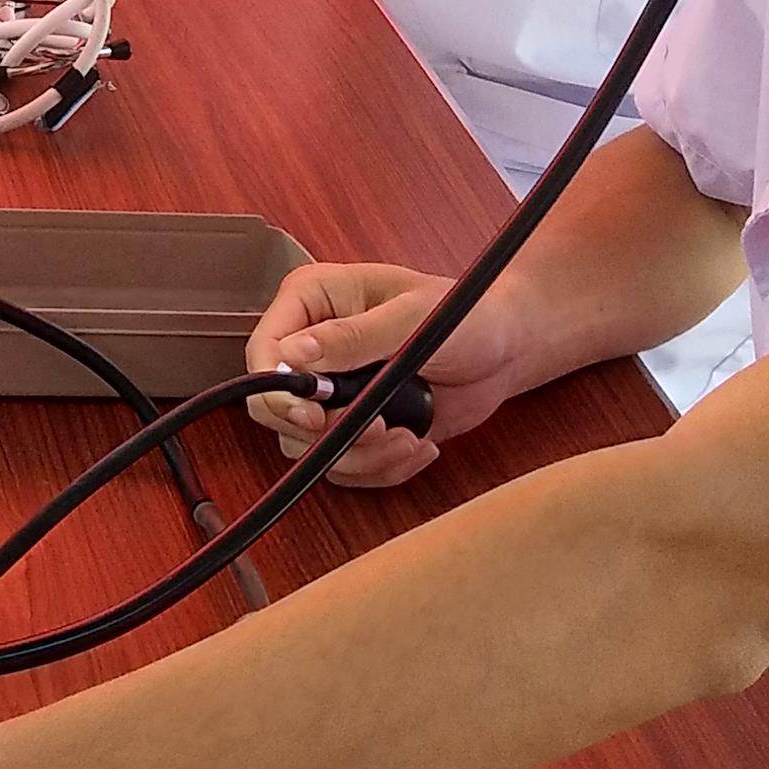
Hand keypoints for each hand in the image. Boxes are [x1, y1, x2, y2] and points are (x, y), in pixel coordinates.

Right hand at [240, 259, 522, 488]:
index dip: (277, 390)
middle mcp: (313, 347)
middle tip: (373, 428)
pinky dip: (380, 467)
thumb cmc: (465, 313)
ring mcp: (332, 390)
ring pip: (307, 445)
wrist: (504, 347)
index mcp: (313, 301)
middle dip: (323, 431)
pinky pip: (344, 464)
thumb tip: (296, 353)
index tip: (313, 414)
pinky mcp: (354, 424)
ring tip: (407, 438)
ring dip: (360, 455)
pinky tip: (417, 446)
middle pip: (274, 409)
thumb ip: (353, 336)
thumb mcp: (411, 318)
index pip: (264, 351)